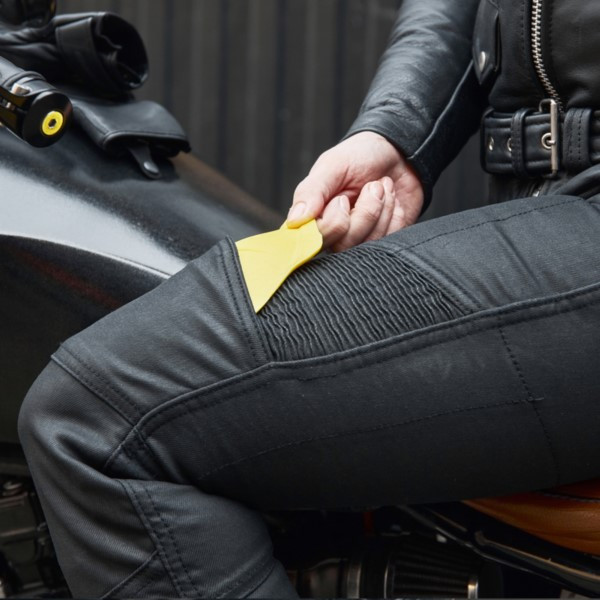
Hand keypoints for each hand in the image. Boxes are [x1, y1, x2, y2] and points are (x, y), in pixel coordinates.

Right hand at [287, 131, 423, 250]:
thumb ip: (311, 192)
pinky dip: (394, 215)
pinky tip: (390, 198)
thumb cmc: (358, 157)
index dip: (332, 223)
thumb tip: (294, 222)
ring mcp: (357, 240)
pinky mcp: (381, 241)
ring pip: (368, 244)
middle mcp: (332, 233)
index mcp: (312, 217)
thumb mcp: (333, 165)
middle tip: (371, 186)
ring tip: (381, 187)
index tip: (341, 199)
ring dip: (381, 209)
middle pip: (342, 245)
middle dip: (364, 213)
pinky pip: (388, 240)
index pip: (311, 241)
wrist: (395, 153)